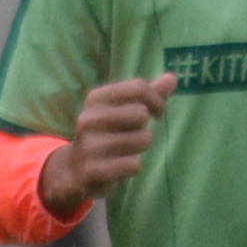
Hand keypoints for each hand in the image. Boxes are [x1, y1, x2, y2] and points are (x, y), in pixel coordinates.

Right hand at [40, 75, 172, 213]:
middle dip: (144, 128)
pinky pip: (133, 164)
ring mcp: (89, 144)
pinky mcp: (93, 169)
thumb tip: (172, 77)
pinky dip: (132, 167)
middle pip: (141, 114)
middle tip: (132, 135)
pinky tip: (119, 166)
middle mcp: (89, 118)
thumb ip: (147, 95)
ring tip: (124, 151)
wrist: (74, 169)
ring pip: (142, 139)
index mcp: (96, 98)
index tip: (157, 112)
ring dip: (139, 148)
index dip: (156, 100)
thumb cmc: (106, 134)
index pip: (138, 88)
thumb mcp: (122, 110)